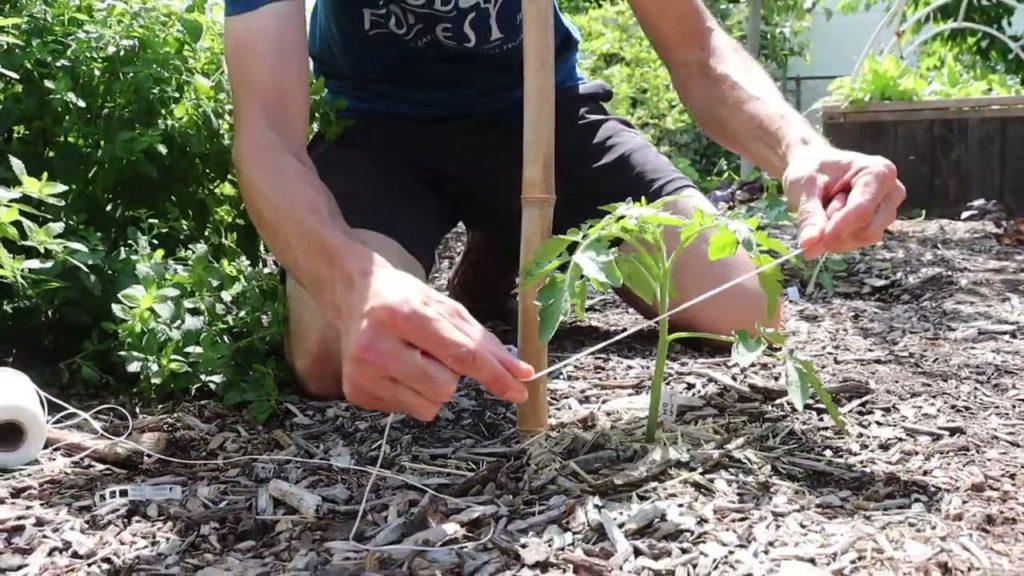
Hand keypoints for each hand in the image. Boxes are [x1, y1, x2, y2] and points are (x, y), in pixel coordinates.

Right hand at [336, 256, 532, 420]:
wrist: (353, 294)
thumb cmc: (403, 299)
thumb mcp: (444, 307)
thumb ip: (483, 341)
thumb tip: (519, 373)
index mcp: (404, 314)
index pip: (460, 354)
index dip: (494, 375)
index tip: (519, 389)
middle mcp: (377, 346)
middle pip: (446, 387)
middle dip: (451, 374)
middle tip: (431, 351)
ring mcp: (363, 373)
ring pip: (431, 407)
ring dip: (434, 388)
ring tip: (413, 360)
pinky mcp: (357, 393)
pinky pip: (410, 412)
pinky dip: (414, 394)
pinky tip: (397, 370)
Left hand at [782, 145, 905, 259]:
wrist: (814, 164)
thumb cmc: (811, 169)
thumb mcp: (805, 186)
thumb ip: (809, 215)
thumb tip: (808, 247)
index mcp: (878, 172)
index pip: (862, 211)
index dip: (838, 230)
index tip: (812, 242)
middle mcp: (892, 190)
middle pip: (869, 230)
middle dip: (837, 232)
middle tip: (815, 218)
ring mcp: (889, 208)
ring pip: (864, 238)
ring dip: (837, 234)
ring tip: (826, 209)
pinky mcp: (881, 222)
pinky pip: (859, 241)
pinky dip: (839, 237)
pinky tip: (831, 219)